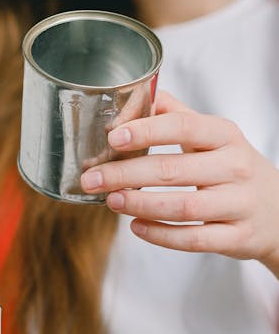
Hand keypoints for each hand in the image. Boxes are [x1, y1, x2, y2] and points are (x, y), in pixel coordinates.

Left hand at [79, 90, 278, 276]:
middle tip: (93, 179)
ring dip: (140, 205)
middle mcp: (235, 167)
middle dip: (126, 175)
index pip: (184, 127)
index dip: (147, 131)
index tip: (113, 137)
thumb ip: (177, 116)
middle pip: (174, 170)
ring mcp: (239, 204)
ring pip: (183, 207)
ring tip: (111, 201)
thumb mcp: (215, 137)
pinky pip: (195, 239)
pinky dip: (161, 235)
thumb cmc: (233, 169)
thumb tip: (136, 95)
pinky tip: (136, 227)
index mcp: (226, 135)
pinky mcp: (238, 237)